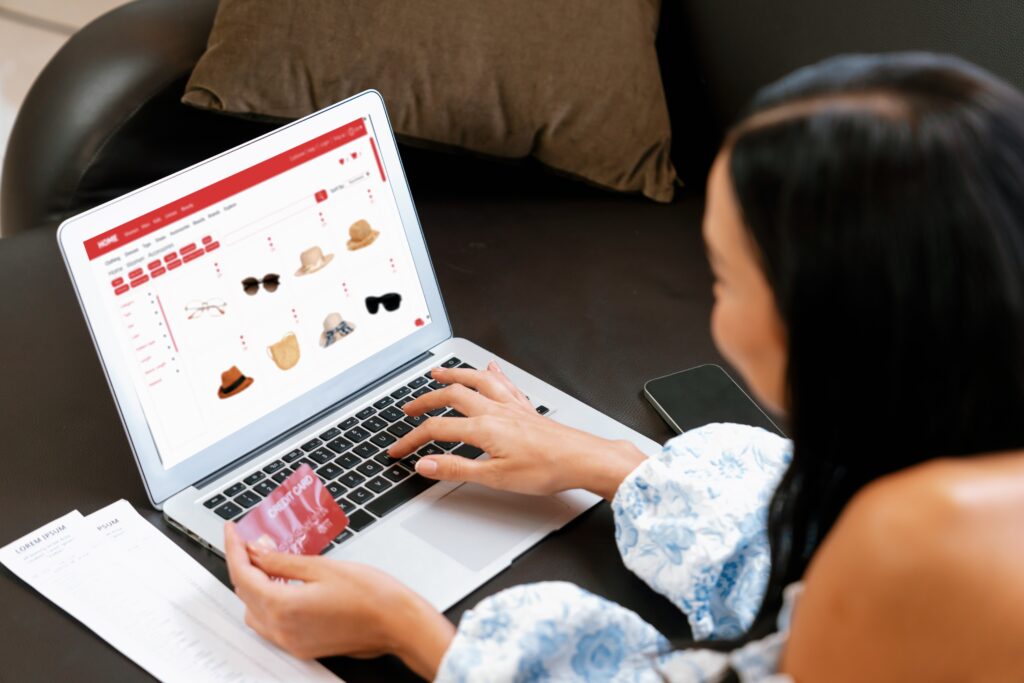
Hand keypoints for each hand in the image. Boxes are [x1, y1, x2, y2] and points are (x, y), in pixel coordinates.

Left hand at [223, 523, 453, 678]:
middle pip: (245, 594)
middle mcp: (282, 630)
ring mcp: (292, 642)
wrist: (398, 624)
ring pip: (255, 611)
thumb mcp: (323, 567)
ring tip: (264, 559)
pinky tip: (281, 583)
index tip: (232, 531)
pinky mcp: (304, 647)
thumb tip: (258, 551)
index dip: (234, 548)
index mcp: (283, 608)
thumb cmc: (371, 595)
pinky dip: (268, 602)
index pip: (244, 574)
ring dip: (253, 585)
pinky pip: (272, 624)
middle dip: (242, 564)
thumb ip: (284, 561)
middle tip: (247, 540)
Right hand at [388, 361, 646, 498]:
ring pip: (477, 381)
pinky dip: (492, 373)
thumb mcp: (496, 478)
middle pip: (452, 396)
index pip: (436, 430)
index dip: (412, 439)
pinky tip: (489, 366)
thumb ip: (457, 469)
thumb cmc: (547, 469)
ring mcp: (512, 406)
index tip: (398, 450)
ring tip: (438, 373)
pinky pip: (504, 383)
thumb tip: (425, 465)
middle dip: (425, 400)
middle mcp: (496, 411)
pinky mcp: (526, 409)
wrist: (584, 459)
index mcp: (484, 428)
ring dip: (454, 374)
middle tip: (409, 408)